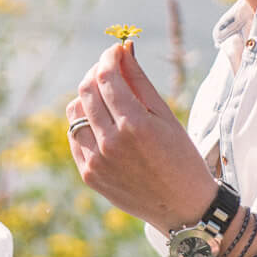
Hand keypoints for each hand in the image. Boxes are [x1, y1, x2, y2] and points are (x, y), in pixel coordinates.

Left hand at [66, 41, 215, 232]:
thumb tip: (123, 49)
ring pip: (74, 113)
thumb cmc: (181, 157)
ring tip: (107, 98)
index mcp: (135, 125)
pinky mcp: (89, 174)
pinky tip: (102, 123)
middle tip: (109, 70)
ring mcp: (97, 161)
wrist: (182, 207)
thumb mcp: (166, 117)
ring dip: (87, 98)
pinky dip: (84, 124)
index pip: (106, 77)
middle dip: (96, 73)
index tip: (115, 51)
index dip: (108, 57)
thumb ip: (140, 82)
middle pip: (85, 91)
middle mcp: (111, 143)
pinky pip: (74, 137)